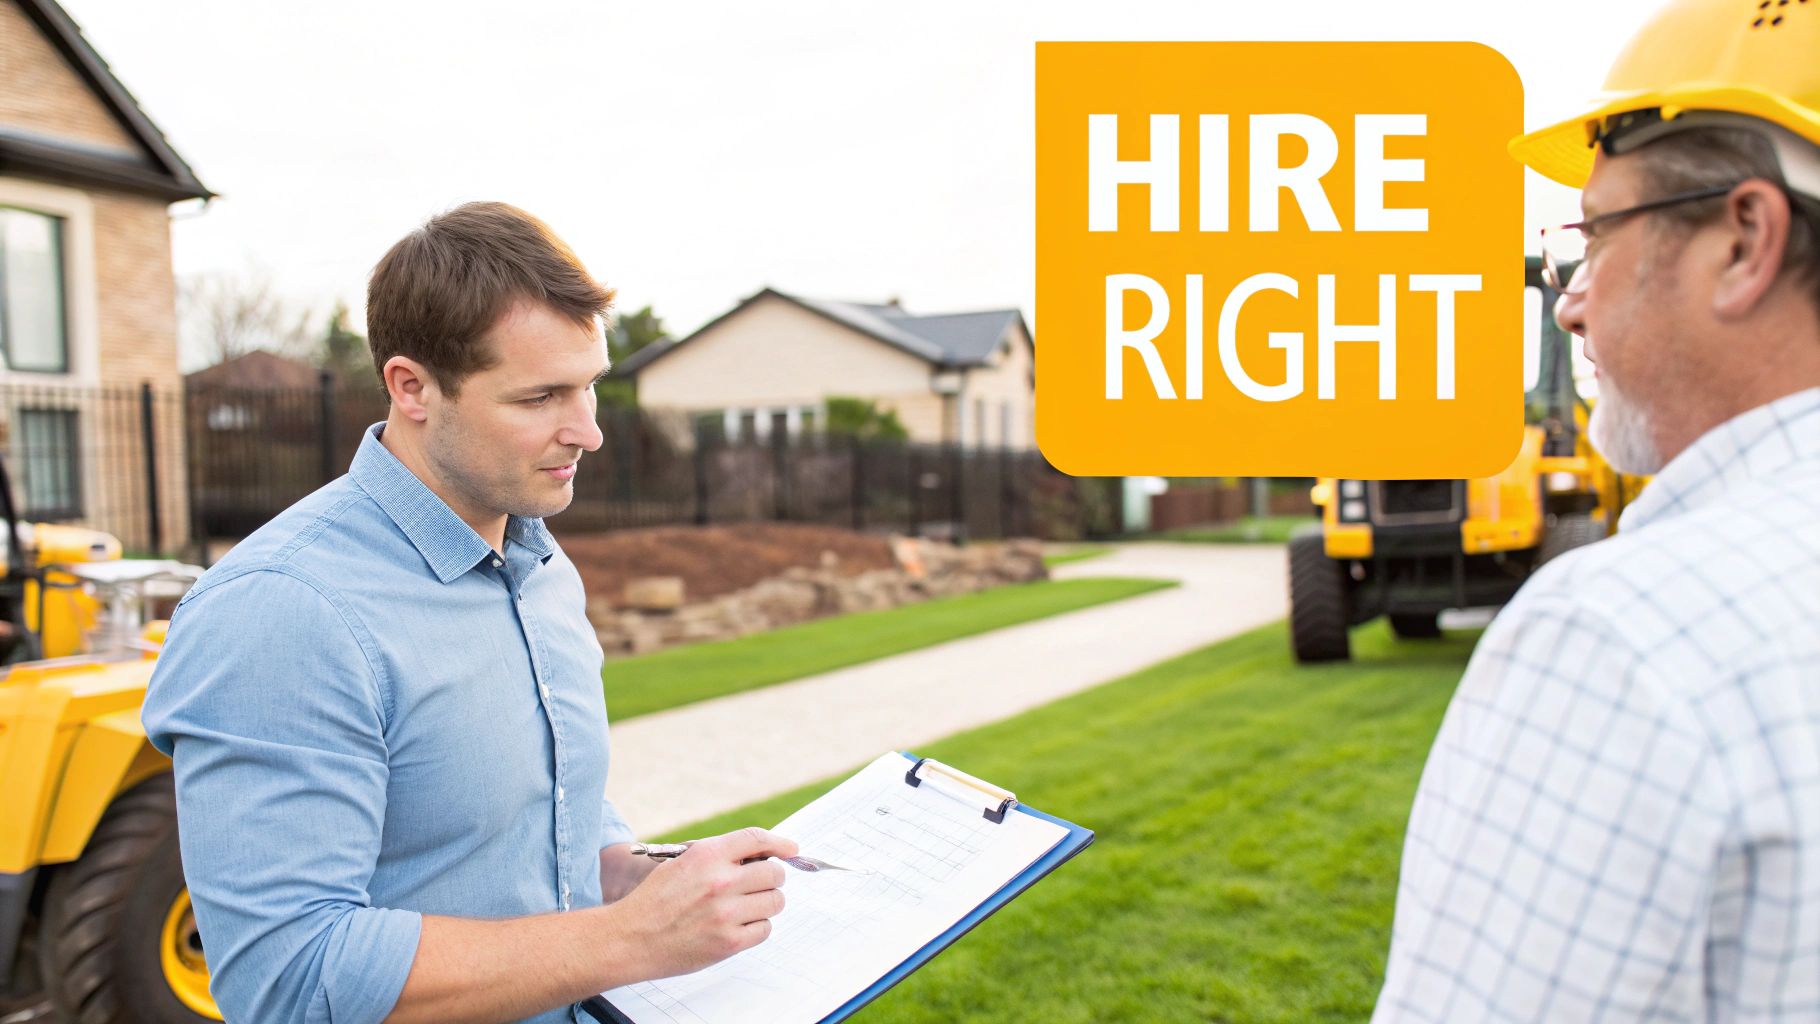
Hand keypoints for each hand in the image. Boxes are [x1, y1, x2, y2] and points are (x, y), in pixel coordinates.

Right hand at [608, 827, 798, 978]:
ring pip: (775, 902)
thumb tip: (758, 855)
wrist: (629, 939)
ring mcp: (726, 914)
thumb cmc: (653, 900)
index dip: (779, 843)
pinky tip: (739, 926)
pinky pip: (765, 929)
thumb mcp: (680, 863)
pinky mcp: (729, 943)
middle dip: (771, 878)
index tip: (791, 849)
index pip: (756, 839)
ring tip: (746, 907)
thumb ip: (717, 856)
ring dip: (766, 903)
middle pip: (774, 873)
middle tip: (759, 886)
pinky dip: (757, 927)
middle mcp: (720, 881)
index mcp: (706, 855)